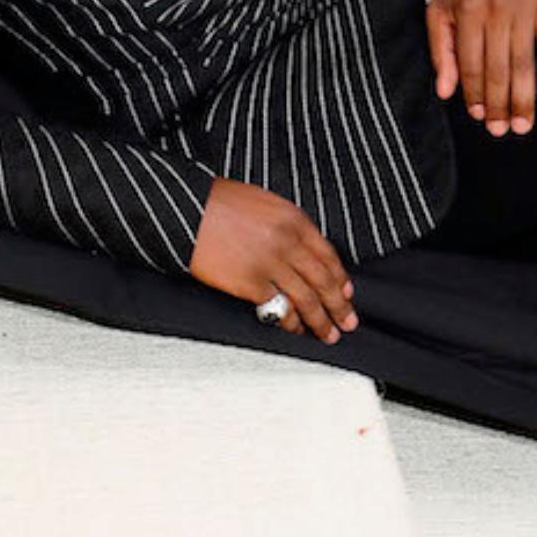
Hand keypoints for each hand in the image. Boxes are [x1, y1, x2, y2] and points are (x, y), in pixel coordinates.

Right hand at [187, 179, 358, 343]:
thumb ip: (289, 227)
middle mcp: (288, 242)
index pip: (328, 255)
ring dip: (320, 321)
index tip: (347, 294)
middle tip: (348, 322)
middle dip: (339, 306)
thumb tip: (304, 252)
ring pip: (306, 299)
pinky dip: (290, 322)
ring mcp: (270, 264)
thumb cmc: (221, 202)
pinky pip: (278, 308)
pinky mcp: (250, 283)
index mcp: (294, 219)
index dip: (341, 279)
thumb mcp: (266, 204)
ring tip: (328, 334)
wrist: (187, 209)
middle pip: (323, 280)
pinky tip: (296, 330)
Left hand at [425, 0, 536, 136]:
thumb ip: (440, 48)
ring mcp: (525, 7)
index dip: (474, 93)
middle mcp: (496, 9)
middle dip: (499, 104)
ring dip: (524, 97)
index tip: (479, 116)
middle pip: (498, 67)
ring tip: (523, 124)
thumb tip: (445, 91)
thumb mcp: (443, 7)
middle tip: (502, 130)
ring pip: (524, 61)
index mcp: (467, 10)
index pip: (471, 63)